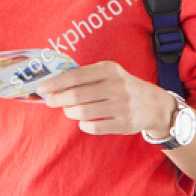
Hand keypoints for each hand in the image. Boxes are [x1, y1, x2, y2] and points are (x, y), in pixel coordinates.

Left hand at [36, 61, 176, 136]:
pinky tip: (83, 120)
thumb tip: (54, 84)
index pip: (76, 75)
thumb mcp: (109, 74)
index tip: (42, 88)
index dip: (56, 83)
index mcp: (110, 69)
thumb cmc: (122, 86)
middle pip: (77, 95)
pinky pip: (93, 126)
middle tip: (51, 101)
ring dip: (69, 112)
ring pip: (83, 112)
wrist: (153, 104)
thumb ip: (86, 77)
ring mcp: (121, 106)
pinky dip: (83, 124)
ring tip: (68, 110)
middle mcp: (117, 86)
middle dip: (58, 99)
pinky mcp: (123, 123)